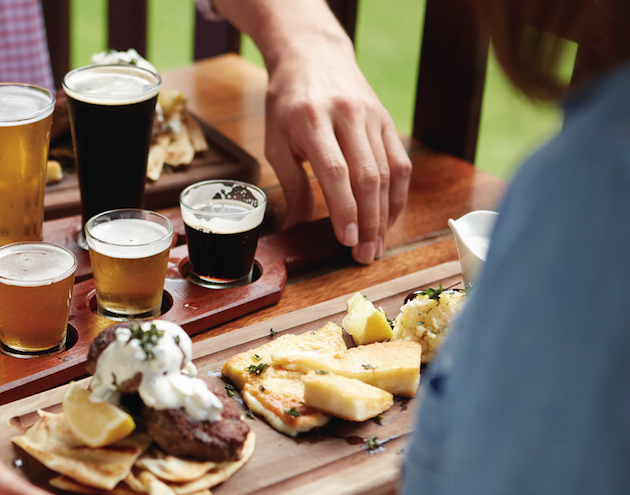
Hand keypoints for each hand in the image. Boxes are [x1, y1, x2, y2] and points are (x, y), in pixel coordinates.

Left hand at [265, 28, 411, 262]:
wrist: (314, 57)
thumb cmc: (288, 104)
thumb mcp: (276, 142)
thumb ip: (290, 186)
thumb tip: (296, 228)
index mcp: (312, 119)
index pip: (335, 171)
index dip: (344, 208)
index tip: (347, 239)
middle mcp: (347, 116)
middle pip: (367, 176)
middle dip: (369, 221)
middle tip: (364, 255)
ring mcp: (372, 116)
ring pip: (388, 172)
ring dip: (385, 214)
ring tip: (376, 245)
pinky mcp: (387, 120)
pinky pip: (400, 162)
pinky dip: (398, 194)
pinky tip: (388, 218)